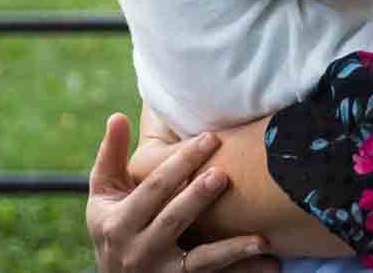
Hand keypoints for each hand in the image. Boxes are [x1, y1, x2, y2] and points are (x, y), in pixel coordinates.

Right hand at [87, 113, 277, 272]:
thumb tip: (117, 115)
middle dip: (198, 198)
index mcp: (118, 223)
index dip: (180, 163)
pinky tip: (269, 263)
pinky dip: (242, 271)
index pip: (153, 189)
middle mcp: (138, 252)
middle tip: (224, 174)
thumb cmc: (111, 222)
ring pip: (198, 262)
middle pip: (173, 221)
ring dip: (230, 250)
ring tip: (260, 237)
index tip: (209, 138)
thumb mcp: (103, 193)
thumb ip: (111, 156)